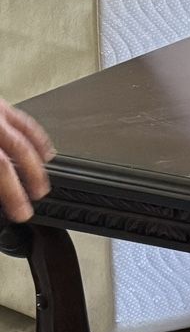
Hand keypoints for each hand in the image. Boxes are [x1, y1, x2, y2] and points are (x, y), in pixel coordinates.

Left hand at [0, 100, 54, 223]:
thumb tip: (3, 192)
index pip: (2, 167)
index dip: (14, 194)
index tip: (22, 212)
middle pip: (20, 150)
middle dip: (32, 178)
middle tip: (37, 198)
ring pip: (26, 134)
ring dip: (38, 159)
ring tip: (43, 178)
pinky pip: (23, 119)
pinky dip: (37, 137)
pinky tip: (43, 149)